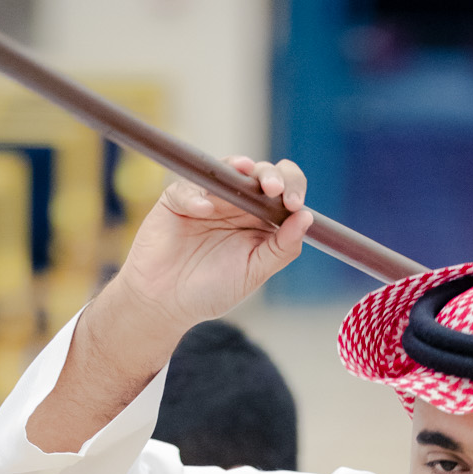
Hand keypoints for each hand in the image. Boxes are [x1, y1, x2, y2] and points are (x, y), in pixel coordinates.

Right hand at [121, 155, 310, 332]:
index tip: (293, 204)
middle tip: (274, 188)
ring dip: (238, 170)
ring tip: (246, 173)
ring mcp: (207, 198)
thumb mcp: (253, 273)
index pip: (283, 194)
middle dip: (270, 175)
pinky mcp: (177, 199)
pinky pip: (188, 187)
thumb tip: (307, 218)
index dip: (292, 189)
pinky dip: (196, 196)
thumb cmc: (210, 291)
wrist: (165, 303)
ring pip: (226, 170)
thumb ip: (281, 248)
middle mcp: (236, 205)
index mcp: (259, 222)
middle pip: (259, 175)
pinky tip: (202, 211)